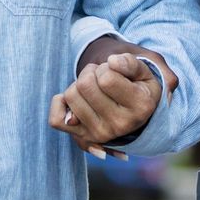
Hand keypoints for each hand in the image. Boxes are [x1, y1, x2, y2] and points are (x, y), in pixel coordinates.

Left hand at [49, 53, 163, 158]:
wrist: (134, 113)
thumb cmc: (136, 87)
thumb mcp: (143, 72)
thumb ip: (130, 62)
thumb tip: (112, 61)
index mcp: (140, 106)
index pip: (106, 78)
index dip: (106, 67)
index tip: (114, 72)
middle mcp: (120, 124)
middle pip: (84, 85)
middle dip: (91, 73)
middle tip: (102, 78)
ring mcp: (100, 133)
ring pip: (70, 96)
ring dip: (78, 85)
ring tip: (94, 89)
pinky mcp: (82, 137)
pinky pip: (56, 119)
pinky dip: (60, 103)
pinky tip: (76, 100)